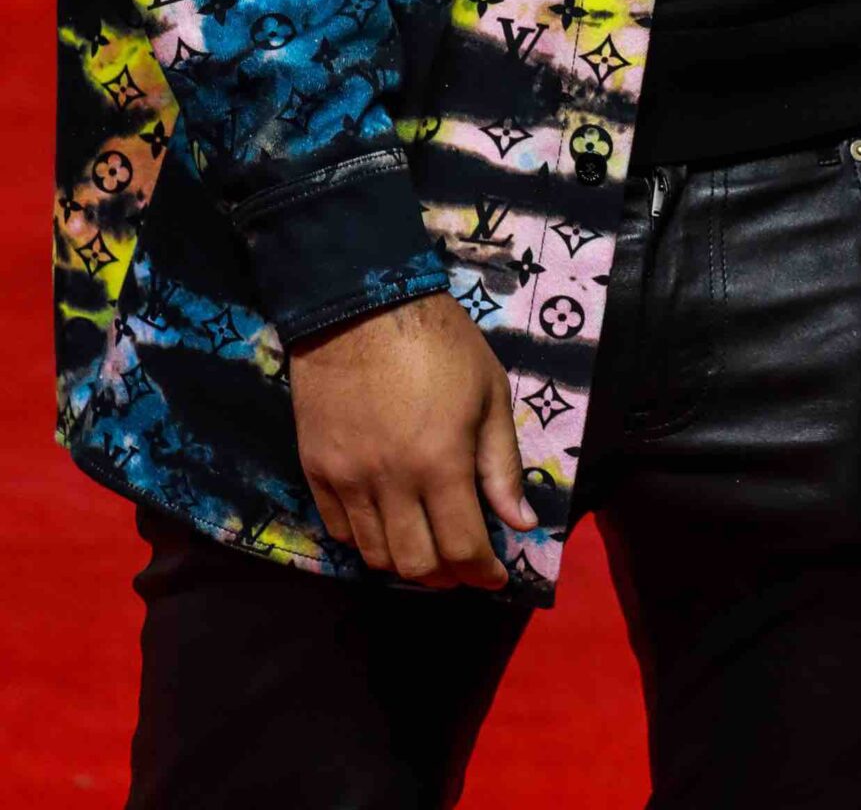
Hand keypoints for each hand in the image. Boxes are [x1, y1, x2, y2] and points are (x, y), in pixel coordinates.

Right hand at [290, 292, 535, 589]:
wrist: (360, 306)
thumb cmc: (439, 343)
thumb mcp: (489, 392)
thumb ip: (502, 464)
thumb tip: (521, 524)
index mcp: (441, 463)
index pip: (463, 549)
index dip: (484, 575)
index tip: (496, 577)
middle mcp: (391, 483)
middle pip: (416, 566)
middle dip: (447, 578)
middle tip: (464, 567)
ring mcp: (347, 480)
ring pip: (375, 557)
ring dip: (407, 565)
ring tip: (429, 551)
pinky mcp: (316, 471)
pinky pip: (340, 531)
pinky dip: (367, 542)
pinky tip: (388, 526)